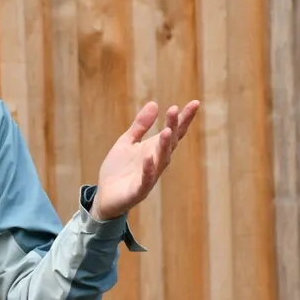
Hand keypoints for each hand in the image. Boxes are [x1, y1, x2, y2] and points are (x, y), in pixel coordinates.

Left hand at [90, 100, 199, 220]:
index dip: (184, 119)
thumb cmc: (118, 169)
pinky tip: (149, 157)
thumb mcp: (127, 142)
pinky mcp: (137, 191)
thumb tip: (155, 103)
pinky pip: (145, 180)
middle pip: (169, 144)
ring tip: (168, 131)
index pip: (174, 132)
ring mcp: (148, 177)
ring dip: (164, 146)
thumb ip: (140, 126)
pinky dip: (148, 169)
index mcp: (154, 149)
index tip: (195, 103)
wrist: (104, 196)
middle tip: (175, 109)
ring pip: (161, 161)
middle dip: (173, 127)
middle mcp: (156, 162)